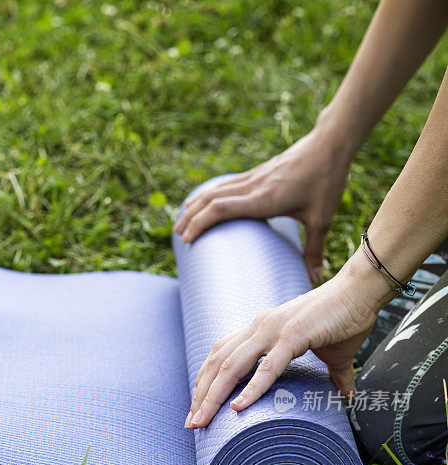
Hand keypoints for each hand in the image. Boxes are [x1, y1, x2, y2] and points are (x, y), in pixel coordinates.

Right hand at [173, 129, 351, 281]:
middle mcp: (254, 186)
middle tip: (177, 235)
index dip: (200, 223)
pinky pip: (227, 184)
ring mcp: (254, 177)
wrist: (331, 143)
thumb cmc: (326, 181)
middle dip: (191, 217)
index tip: (187, 239)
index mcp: (264, 199)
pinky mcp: (259, 172)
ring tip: (182, 219)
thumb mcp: (322, 219)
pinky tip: (204, 200)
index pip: (221, 209)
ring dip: (196, 204)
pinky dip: (210, 194)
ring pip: (216, 189)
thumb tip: (315, 278)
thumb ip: (314, 249)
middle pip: (211, 199)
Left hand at [184, 252, 392, 428]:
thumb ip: (334, 376)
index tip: (197, 408)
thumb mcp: (332, 355)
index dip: (205, 382)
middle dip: (201, 395)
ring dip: (213, 395)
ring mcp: (274, 329)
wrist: (363, 291)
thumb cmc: (347, 320)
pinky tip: (238, 407)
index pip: (220, 356)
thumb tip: (348, 396)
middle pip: (217, 363)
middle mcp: (259, 327)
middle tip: (192, 423)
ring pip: (232, 365)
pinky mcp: (294, 335)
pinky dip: (251, 387)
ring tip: (203, 421)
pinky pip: (268, 366)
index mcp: (260, 329)